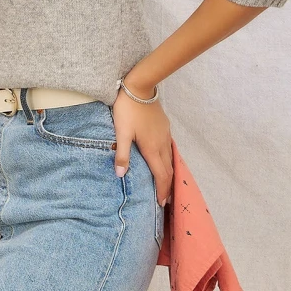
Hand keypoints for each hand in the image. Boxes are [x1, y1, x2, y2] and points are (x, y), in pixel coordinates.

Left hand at [111, 81, 173, 205]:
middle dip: (167, 186)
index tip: (161, 203)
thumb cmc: (128, 109)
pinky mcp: (164, 127)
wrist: (140, 87)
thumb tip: (120, 175)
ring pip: (170, 159)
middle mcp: (161, 143)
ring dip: (169, 174)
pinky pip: (169, 149)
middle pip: (168, 169)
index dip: (162, 190)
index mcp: (152, 148)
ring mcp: (165, 134)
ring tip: (165, 184)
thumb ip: (122, 154)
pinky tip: (164, 161)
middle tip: (165, 199)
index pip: (161, 175)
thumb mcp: (121, 132)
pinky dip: (168, 161)